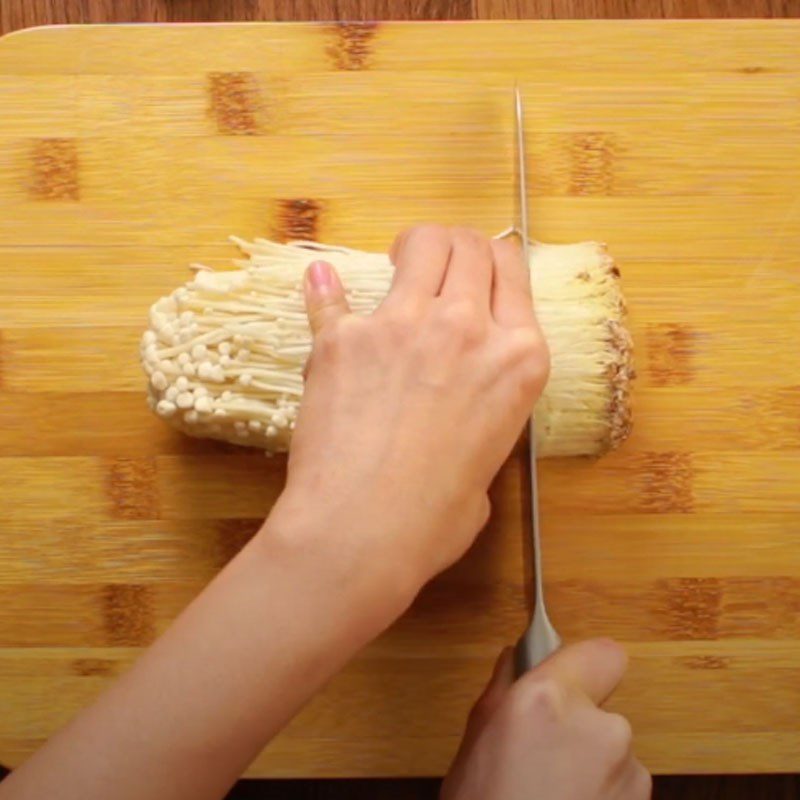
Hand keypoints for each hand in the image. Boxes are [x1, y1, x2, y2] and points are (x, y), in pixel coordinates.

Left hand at [271, 225, 548, 613]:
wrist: (363, 532)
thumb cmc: (434, 519)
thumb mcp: (490, 463)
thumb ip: (482, 422)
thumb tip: (458, 425)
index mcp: (518, 359)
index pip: (513, 270)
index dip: (493, 261)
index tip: (475, 270)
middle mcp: (468, 328)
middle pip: (469, 246)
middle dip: (454, 246)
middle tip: (433, 264)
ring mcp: (403, 324)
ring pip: (419, 245)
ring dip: (409, 249)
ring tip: (393, 266)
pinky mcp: (343, 336)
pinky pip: (330, 293)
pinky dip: (326, 290)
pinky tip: (322, 287)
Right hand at [441, 639, 650, 799]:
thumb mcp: (476, 737)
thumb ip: (505, 686)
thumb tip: (519, 657)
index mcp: (553, 700)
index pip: (605, 653)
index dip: (586, 666)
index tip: (565, 683)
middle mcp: (602, 729)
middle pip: (603, 707)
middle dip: (579, 723)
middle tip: (541, 755)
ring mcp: (629, 774)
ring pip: (613, 750)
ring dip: (591, 763)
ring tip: (552, 794)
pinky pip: (620, 786)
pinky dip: (600, 795)